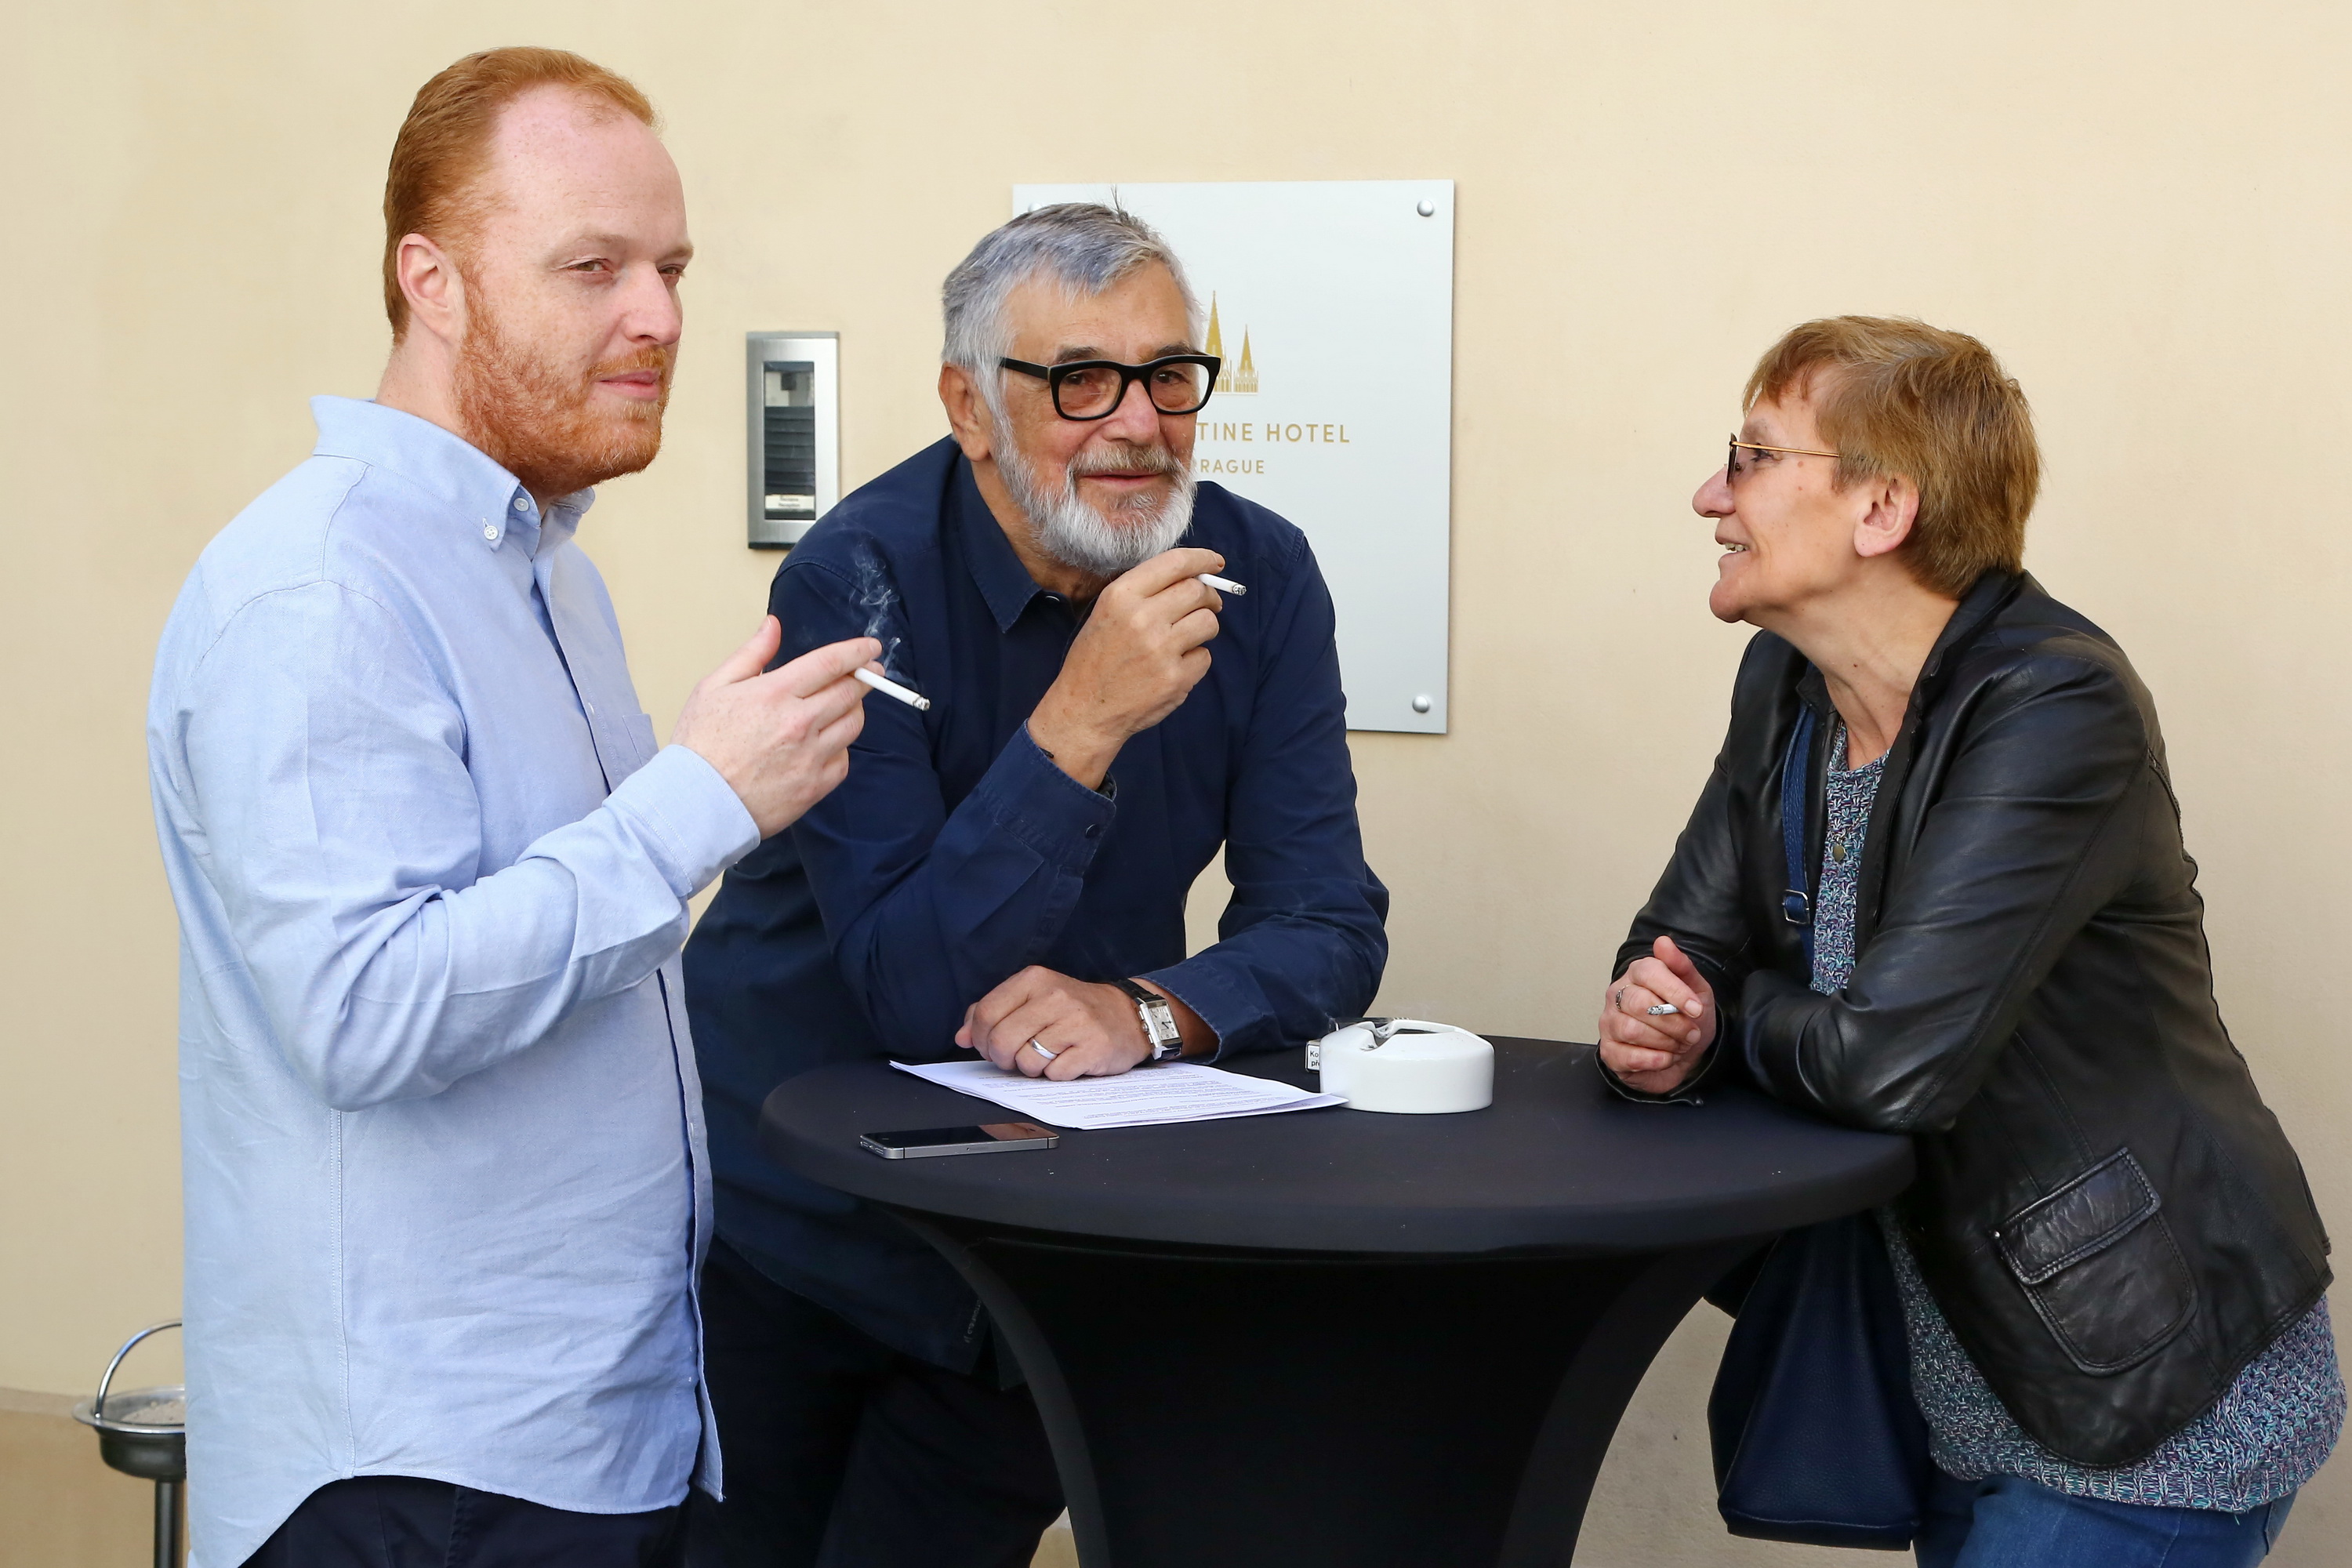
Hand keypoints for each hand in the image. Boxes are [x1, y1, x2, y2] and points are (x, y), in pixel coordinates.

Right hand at [672, 618, 879, 837]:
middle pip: (850, 692)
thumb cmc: (700, 744)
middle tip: (869, 672)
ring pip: (853, 724)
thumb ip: (751, 653)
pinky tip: (824, 743)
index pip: (831, 663)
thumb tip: (774, 625)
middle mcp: (800, 723)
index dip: (857, 652)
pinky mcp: (815, 786)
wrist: (696, 803)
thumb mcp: (714, 687)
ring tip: (842, 705)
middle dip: (865, 677)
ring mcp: (811, 756)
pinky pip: (843, 760)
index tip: (871, 647)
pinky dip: (840, 748)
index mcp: (775, 693)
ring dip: (853, 709)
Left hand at [956, 966, 1153, 1080]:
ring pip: (1026, 1061)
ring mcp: (1076, 1022)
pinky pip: (1054, 1074)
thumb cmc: (1073, 1010)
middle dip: (1002, 1058)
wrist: (1127, 1015)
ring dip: (1030, 1067)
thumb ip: (993, 1011)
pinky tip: (1067, 1060)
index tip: (988, 1046)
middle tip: (1014, 1057)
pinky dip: (1055, 1074)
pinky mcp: (1093, 1048)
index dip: (980, 1038)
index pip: (986, 1013)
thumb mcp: (1033, 997)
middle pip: (1002, 1040)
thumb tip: (961, 1037)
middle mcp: (1055, 996)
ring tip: (1046, 1056)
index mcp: (1035, 979)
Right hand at [1027, 548, 1227, 788]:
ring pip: (1208, 622)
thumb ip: (1143, 592)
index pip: (1175, 562)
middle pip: (1197, 591)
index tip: (1215, 563)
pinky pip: (1205, 657)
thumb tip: (1192, 577)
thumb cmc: (1094, 660)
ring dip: (1204, 627)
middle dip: (1208, 596)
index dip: (1202, 559)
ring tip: (1187, 638)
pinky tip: (1174, 667)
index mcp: (1121, 596)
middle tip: (1207, 606)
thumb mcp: (1105, 613)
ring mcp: (1161, 650)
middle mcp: (1142, 618)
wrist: (1084, 711)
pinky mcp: (1176, 678)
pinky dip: (1195, 660)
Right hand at [1596, 936, 1718, 1094]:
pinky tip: (1665, 1058)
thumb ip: (1682, 966)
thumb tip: (1663, 942)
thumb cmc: (1686, 1018)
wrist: (1684, 1055)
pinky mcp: (1609, 1051)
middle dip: (1673, 1023)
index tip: (1696, 1010)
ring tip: (1679, 1046)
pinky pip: (1627, 1057)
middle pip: (1639, 1004)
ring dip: (1665, 1043)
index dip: (1675, 992)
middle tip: (1691, 1033)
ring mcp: (1609, 1023)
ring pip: (1632, 1030)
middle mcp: (1617, 994)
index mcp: (1638, 974)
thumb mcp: (1696, 990)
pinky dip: (1654, 1060)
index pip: (1648, 972)